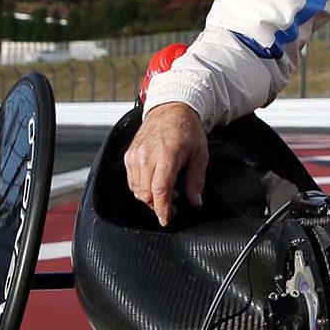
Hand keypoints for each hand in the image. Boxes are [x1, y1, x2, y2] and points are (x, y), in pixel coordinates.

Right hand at [125, 101, 207, 226]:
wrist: (171, 110)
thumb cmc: (188, 130)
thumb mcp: (200, 155)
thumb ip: (195, 181)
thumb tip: (195, 203)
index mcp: (167, 155)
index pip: (159, 190)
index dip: (162, 209)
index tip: (166, 220)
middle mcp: (147, 155)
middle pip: (145, 193)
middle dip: (158, 206)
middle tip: (174, 207)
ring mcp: (135, 155)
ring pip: (136, 189)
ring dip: (150, 198)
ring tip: (168, 194)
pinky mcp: (129, 155)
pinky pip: (131, 180)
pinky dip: (142, 188)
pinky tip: (156, 185)